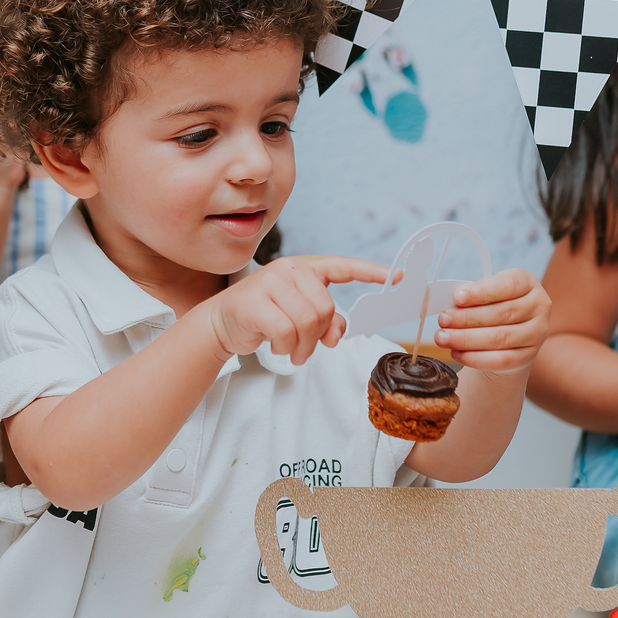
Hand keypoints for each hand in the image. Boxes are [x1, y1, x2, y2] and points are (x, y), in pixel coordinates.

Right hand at [208, 256, 388, 365]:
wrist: (222, 322)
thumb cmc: (264, 317)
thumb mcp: (298, 315)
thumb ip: (325, 321)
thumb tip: (340, 333)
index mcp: (304, 268)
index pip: (342, 266)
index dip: (370, 272)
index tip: (396, 276)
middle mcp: (289, 269)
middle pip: (325, 308)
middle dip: (318, 336)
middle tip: (305, 349)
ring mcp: (271, 282)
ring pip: (308, 322)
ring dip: (302, 347)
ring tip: (291, 351)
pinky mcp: (256, 301)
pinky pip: (287, 332)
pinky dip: (286, 348)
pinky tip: (277, 346)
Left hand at [433, 268, 550, 372]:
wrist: (508, 337)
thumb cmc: (493, 307)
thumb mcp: (486, 294)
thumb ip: (471, 297)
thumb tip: (449, 307)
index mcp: (527, 283)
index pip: (508, 285)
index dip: (482, 292)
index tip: (457, 297)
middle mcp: (538, 306)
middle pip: (501, 313)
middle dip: (467, 318)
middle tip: (443, 320)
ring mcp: (537, 333)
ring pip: (499, 338)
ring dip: (466, 339)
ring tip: (443, 338)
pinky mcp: (528, 357)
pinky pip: (500, 360)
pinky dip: (474, 358)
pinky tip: (456, 352)